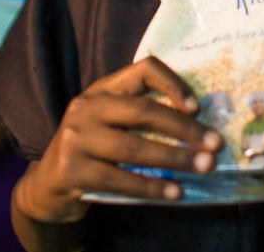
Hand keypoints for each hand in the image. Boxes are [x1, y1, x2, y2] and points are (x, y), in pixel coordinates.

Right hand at [13, 56, 221, 225]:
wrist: (48, 186)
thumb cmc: (94, 150)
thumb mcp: (111, 123)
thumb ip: (142, 118)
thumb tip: (199, 128)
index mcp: (102, 90)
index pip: (143, 70)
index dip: (173, 83)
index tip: (197, 106)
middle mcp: (86, 108)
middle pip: (143, 112)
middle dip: (184, 129)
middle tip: (215, 144)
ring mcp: (76, 138)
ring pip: (134, 148)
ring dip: (175, 158)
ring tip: (204, 167)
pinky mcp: (72, 170)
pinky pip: (120, 180)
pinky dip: (152, 187)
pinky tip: (175, 193)